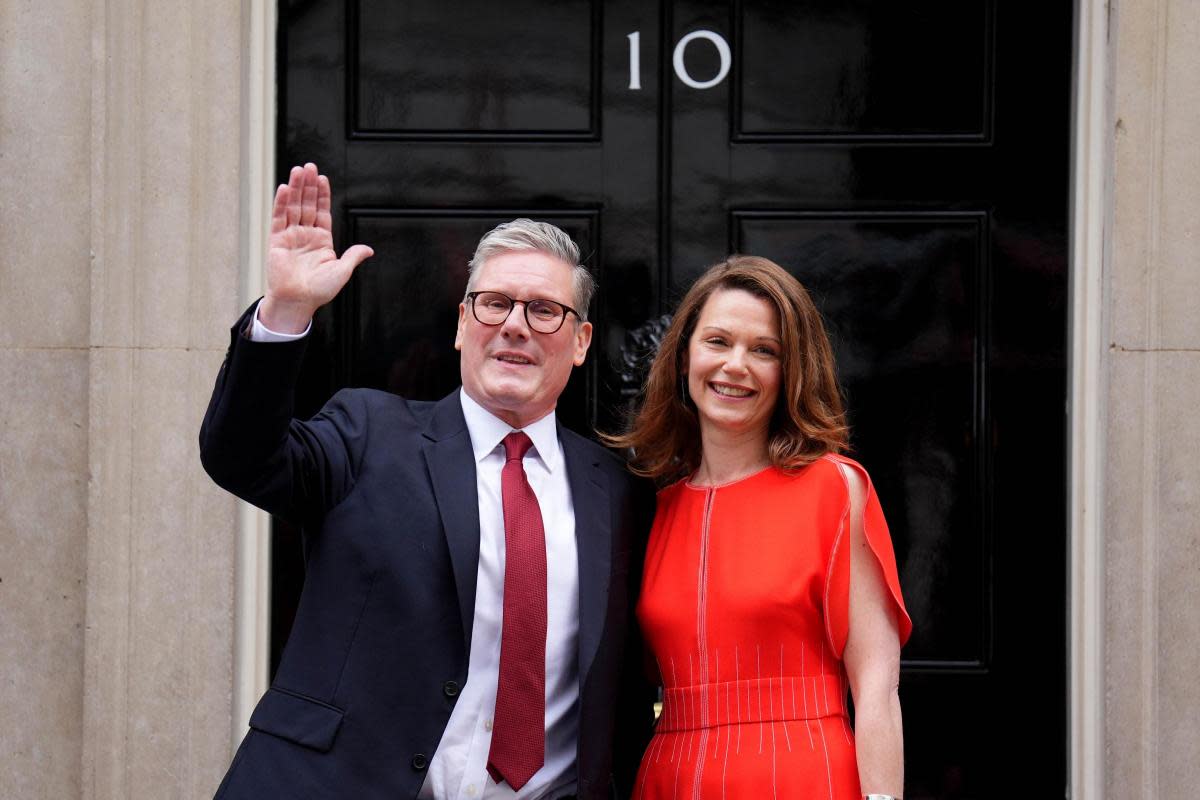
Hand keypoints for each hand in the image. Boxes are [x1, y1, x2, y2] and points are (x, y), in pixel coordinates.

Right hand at [260, 163, 373, 332]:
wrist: (298, 302)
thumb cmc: (319, 291)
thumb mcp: (341, 272)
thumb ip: (353, 257)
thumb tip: (368, 249)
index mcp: (322, 240)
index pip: (322, 211)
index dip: (322, 195)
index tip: (322, 178)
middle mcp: (306, 235)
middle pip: (307, 204)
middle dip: (308, 186)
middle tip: (309, 166)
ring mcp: (291, 236)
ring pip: (293, 207)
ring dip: (295, 189)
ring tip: (298, 171)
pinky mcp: (277, 241)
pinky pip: (279, 218)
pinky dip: (282, 203)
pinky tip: (284, 188)